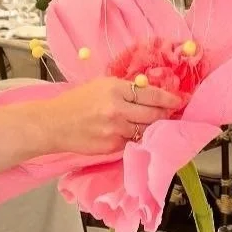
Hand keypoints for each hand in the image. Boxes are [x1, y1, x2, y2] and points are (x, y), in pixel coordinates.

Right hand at [47, 74, 181, 156]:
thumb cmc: (75, 101)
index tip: (178, 100)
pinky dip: (136, 138)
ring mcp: (115, 130)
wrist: (53, 124)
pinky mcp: (112, 146)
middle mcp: (117, 109)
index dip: (168, 98)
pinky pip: (132, 142)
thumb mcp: (100, 85)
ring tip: (155, 123)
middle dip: (164, 114)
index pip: (150, 94)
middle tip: (171, 112)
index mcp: (115, 88)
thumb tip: (148, 92)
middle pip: (153, 114)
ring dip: (152, 127)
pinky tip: (136, 134)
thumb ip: (124, 89)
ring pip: (145, 130)